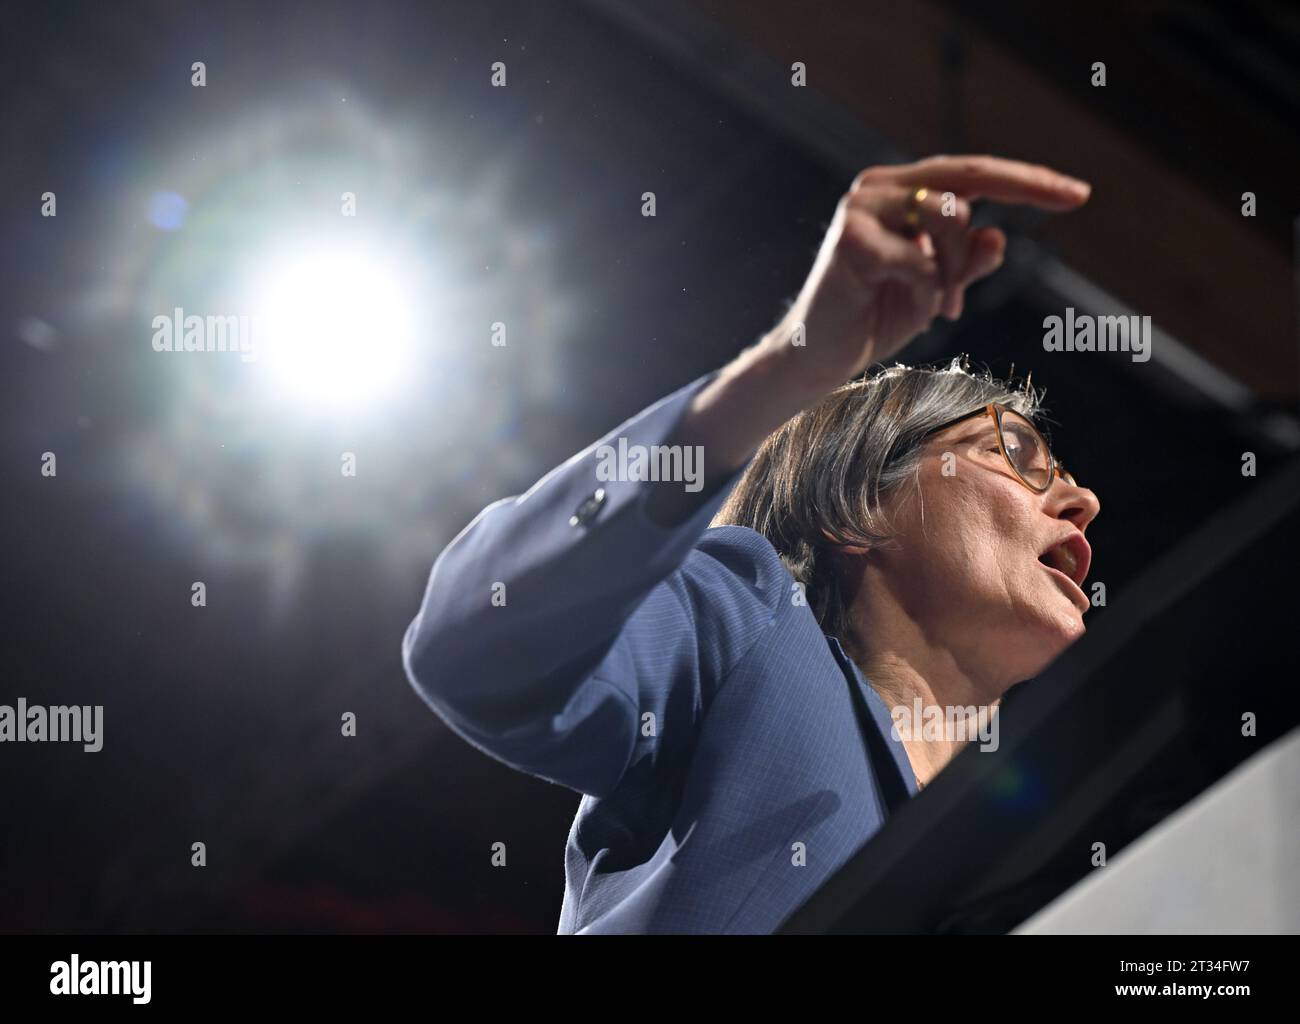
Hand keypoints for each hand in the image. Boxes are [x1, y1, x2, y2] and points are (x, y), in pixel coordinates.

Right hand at [763, 155, 1090, 390]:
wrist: (816, 359)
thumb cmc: (873, 319)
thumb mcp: (936, 289)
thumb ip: (967, 261)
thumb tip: (998, 237)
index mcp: (899, 189)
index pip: (973, 172)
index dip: (1028, 180)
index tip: (1079, 193)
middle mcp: (878, 187)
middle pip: (966, 187)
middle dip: (997, 222)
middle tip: (999, 265)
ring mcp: (861, 208)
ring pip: (948, 218)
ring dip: (953, 272)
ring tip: (937, 307)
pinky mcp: (849, 240)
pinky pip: (921, 263)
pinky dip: (927, 295)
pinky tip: (909, 314)